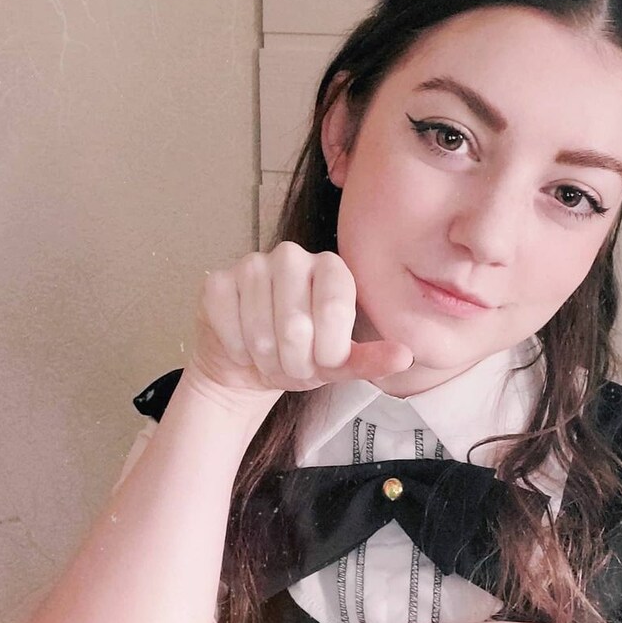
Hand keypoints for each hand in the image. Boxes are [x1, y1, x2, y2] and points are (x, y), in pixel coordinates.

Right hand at [189, 241, 413, 397]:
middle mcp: (291, 256)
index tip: (324, 362)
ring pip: (259, 331)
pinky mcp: (216, 282)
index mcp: (331, 267)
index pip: (335, 310)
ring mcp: (250, 264)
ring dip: (265, 360)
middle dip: (294, 362)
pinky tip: (242, 347)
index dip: (327, 351)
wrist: (249, 366)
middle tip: (292, 365)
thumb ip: (371, 359)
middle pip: (295, 326)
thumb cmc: (300, 357)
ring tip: (269, 358)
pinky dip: (238, 351)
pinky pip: (228, 326)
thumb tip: (405, 355)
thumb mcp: (339, 364)